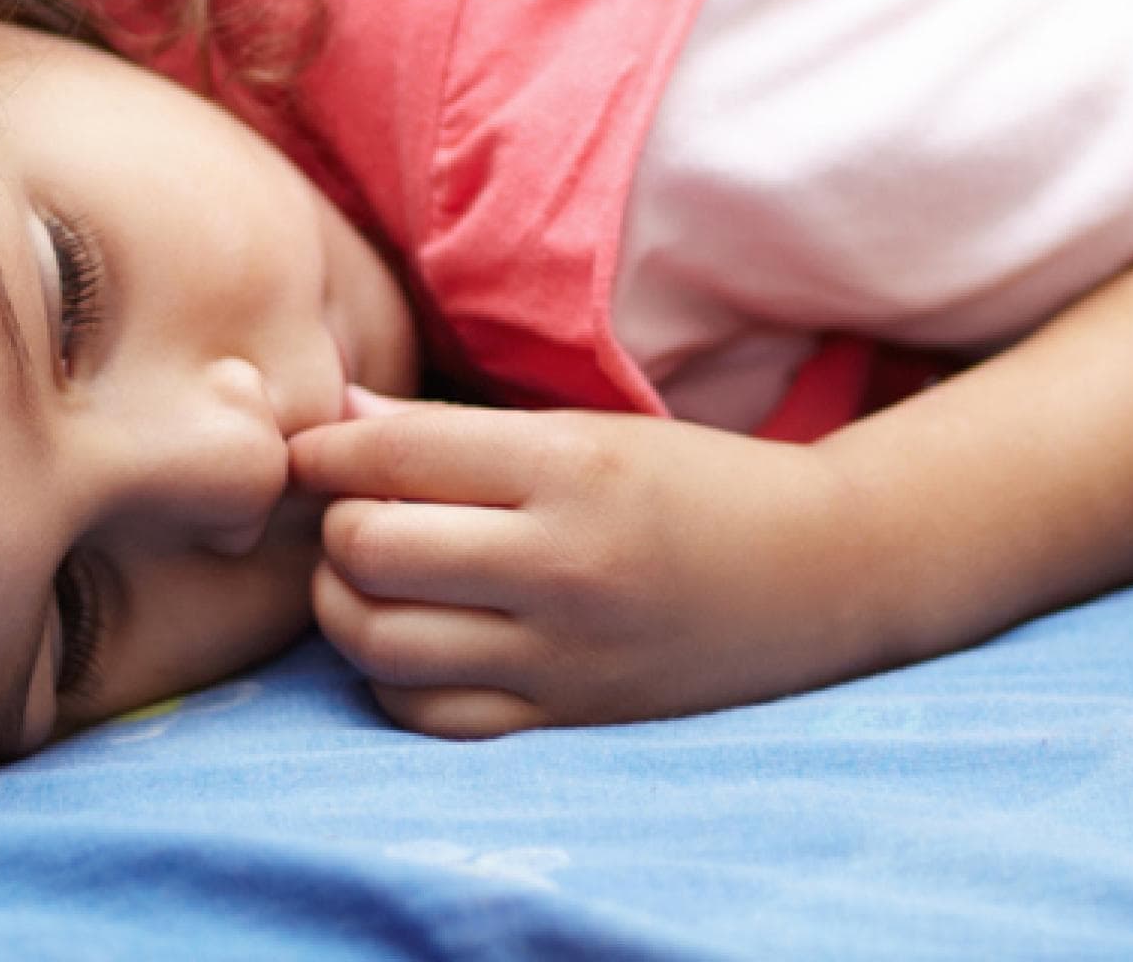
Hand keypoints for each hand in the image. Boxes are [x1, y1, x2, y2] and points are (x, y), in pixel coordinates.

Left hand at [289, 398, 867, 738]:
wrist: (818, 571)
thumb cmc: (701, 482)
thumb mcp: (593, 431)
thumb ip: (461, 434)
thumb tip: (342, 418)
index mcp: (570, 465)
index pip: (395, 454)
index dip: (327, 448)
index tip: (314, 448)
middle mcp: (559, 561)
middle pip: (371, 547)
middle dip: (334, 525)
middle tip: (349, 510)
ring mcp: (560, 651)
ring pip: (381, 640)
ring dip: (347, 603)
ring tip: (370, 574)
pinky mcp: (564, 716)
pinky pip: (427, 713)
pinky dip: (390, 676)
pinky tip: (412, 637)